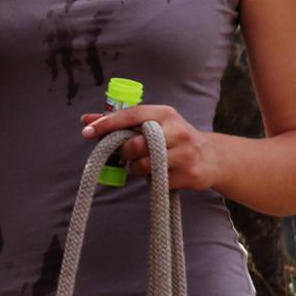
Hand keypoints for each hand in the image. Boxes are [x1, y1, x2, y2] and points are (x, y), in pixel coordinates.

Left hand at [79, 104, 218, 192]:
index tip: (86, 131)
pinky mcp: (189, 174)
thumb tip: (84, 120)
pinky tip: (160, 175)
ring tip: (143, 166)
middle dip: (124, 153)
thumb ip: (120, 123)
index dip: (107, 123)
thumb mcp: (152, 124)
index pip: (132, 115)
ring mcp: (185, 153)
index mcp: (165, 113)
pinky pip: (158, 182)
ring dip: (136, 169)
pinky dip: (153, 181)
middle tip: (125, 156)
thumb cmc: (173, 138)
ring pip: (145, 166)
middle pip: (136, 144)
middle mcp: (177, 130)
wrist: (211, 157)